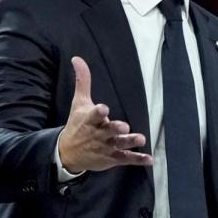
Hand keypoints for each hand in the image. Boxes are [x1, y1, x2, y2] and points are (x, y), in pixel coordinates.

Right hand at [58, 57, 152, 172]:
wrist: (68, 153)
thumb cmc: (77, 124)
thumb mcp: (78, 103)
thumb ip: (82, 81)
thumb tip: (77, 58)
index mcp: (90, 120)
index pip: (94, 115)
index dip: (98, 112)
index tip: (103, 108)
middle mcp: (98, 134)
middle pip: (108, 131)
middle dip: (115, 129)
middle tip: (124, 126)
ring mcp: (105, 147)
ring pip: (119, 145)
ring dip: (130, 142)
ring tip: (141, 139)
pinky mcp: (111, 158)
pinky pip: (126, 159)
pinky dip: (137, 159)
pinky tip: (149, 159)